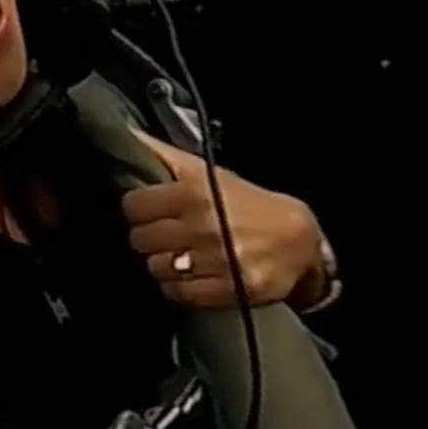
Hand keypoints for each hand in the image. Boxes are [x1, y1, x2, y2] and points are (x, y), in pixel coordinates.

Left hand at [121, 132, 327, 309]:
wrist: (298, 240)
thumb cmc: (247, 203)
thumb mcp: (209, 172)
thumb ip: (166, 157)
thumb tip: (128, 136)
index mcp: (195, 192)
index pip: (134, 205)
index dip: (137, 209)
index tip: (147, 211)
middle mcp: (203, 225)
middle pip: (140, 239)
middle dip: (148, 237)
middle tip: (163, 235)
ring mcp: (216, 260)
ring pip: (155, 268)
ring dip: (162, 264)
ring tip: (178, 256)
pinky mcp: (227, 290)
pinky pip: (177, 293)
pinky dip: (178, 287)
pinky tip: (191, 275)